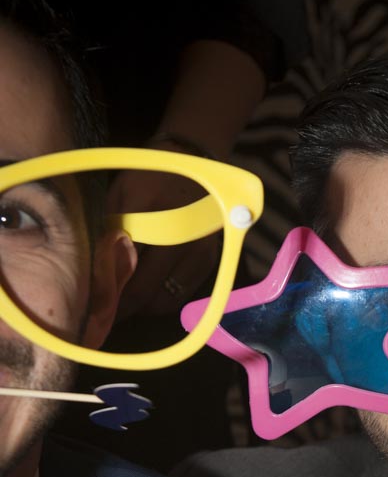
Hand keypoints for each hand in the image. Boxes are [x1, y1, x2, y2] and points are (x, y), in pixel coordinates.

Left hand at [107, 166, 220, 318]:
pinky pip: (180, 295)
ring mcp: (197, 251)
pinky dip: (161, 300)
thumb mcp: (119, 196)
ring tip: (126, 302)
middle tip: (104, 311)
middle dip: (121, 305)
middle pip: (143, 289)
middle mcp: (178, 236)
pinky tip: (147, 293)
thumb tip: (95, 273)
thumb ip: (109, 231)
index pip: (121, 265)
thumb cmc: (148, 179)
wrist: (193, 165)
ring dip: (142, 306)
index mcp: (148, 213)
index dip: (104, 289)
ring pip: (163, 299)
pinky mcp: (207, 261)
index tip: (90, 301)